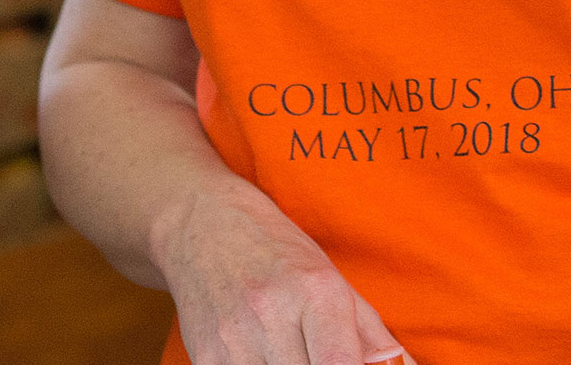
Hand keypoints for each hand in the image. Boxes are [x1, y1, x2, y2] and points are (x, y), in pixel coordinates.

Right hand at [158, 181, 408, 364]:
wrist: (199, 219)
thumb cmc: (275, 247)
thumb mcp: (331, 277)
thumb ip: (372, 334)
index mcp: (315, 289)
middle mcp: (272, 312)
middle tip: (320, 355)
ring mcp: (234, 337)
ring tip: (291, 354)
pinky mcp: (205, 355)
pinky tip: (264, 358)